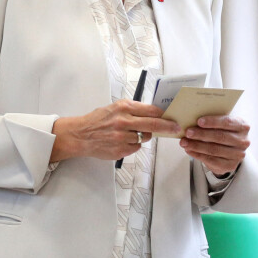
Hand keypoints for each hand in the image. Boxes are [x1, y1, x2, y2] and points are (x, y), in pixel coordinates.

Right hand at [50, 100, 181, 162]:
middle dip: (168, 126)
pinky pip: (136, 147)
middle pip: (153, 124)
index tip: (172, 117)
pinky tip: (123, 141)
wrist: (81, 135)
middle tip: (176, 128)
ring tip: (130, 133)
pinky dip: (133, 144)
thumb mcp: (114, 108)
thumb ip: (133, 110)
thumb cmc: (97, 120)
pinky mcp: (121, 150)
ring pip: (145, 137)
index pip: (151, 110)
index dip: (164, 114)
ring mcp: (122, 137)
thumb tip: (154, 113)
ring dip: (143, 135)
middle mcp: (124, 121)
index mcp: (123, 107)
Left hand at [179, 115, 249, 174]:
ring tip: (184, 142)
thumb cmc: (223, 132)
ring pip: (214, 149)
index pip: (227, 122)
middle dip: (201, 134)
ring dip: (196, 146)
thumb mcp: (222, 124)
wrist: (229, 150)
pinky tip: (189, 150)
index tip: (199, 121)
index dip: (213, 122)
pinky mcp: (230, 165)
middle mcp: (243, 141)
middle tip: (188, 132)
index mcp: (242, 126)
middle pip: (220, 137)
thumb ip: (212, 122)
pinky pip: (211, 160)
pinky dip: (198, 155)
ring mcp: (238, 154)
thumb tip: (192, 120)